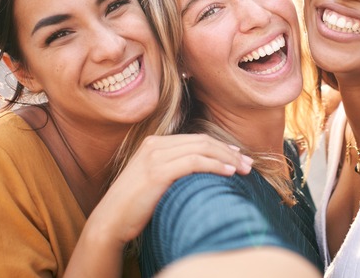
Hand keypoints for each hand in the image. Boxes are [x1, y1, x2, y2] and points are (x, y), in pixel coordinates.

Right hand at [99, 134, 252, 242]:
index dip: (221, 146)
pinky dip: (214, 165)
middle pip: (202, 141)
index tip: (239, 156)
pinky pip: (194, 162)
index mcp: (155, 143)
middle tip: (248, 164)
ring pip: (202, 149)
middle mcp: (155, 145)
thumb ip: (173, 169)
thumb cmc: (134, 205)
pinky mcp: (157, 171)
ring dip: (227, 158)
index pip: (196, 139)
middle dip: (229, 152)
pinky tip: (228, 173)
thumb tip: (202, 171)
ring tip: (243, 170)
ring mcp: (155, 156)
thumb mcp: (154, 180)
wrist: (110, 220)